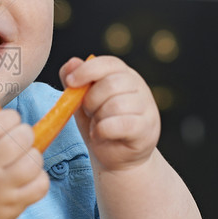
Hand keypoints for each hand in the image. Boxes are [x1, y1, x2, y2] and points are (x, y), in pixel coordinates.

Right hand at [0, 109, 48, 218]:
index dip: (10, 117)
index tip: (10, 121)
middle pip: (20, 139)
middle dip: (25, 134)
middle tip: (20, 139)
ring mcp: (0, 188)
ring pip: (33, 161)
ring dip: (34, 156)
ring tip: (25, 158)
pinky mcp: (13, 205)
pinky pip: (40, 185)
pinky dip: (39, 179)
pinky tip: (29, 178)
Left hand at [60, 55, 160, 169]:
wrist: (115, 156)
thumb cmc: (98, 123)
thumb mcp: (82, 100)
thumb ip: (75, 80)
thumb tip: (72, 62)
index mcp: (123, 74)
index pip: (108, 63)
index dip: (87, 70)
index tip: (70, 82)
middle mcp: (138, 87)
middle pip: (111, 84)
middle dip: (91, 100)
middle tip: (89, 112)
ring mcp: (146, 107)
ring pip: (116, 105)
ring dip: (98, 117)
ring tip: (96, 124)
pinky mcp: (147, 129)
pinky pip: (121, 124)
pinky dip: (103, 130)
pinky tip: (99, 134)